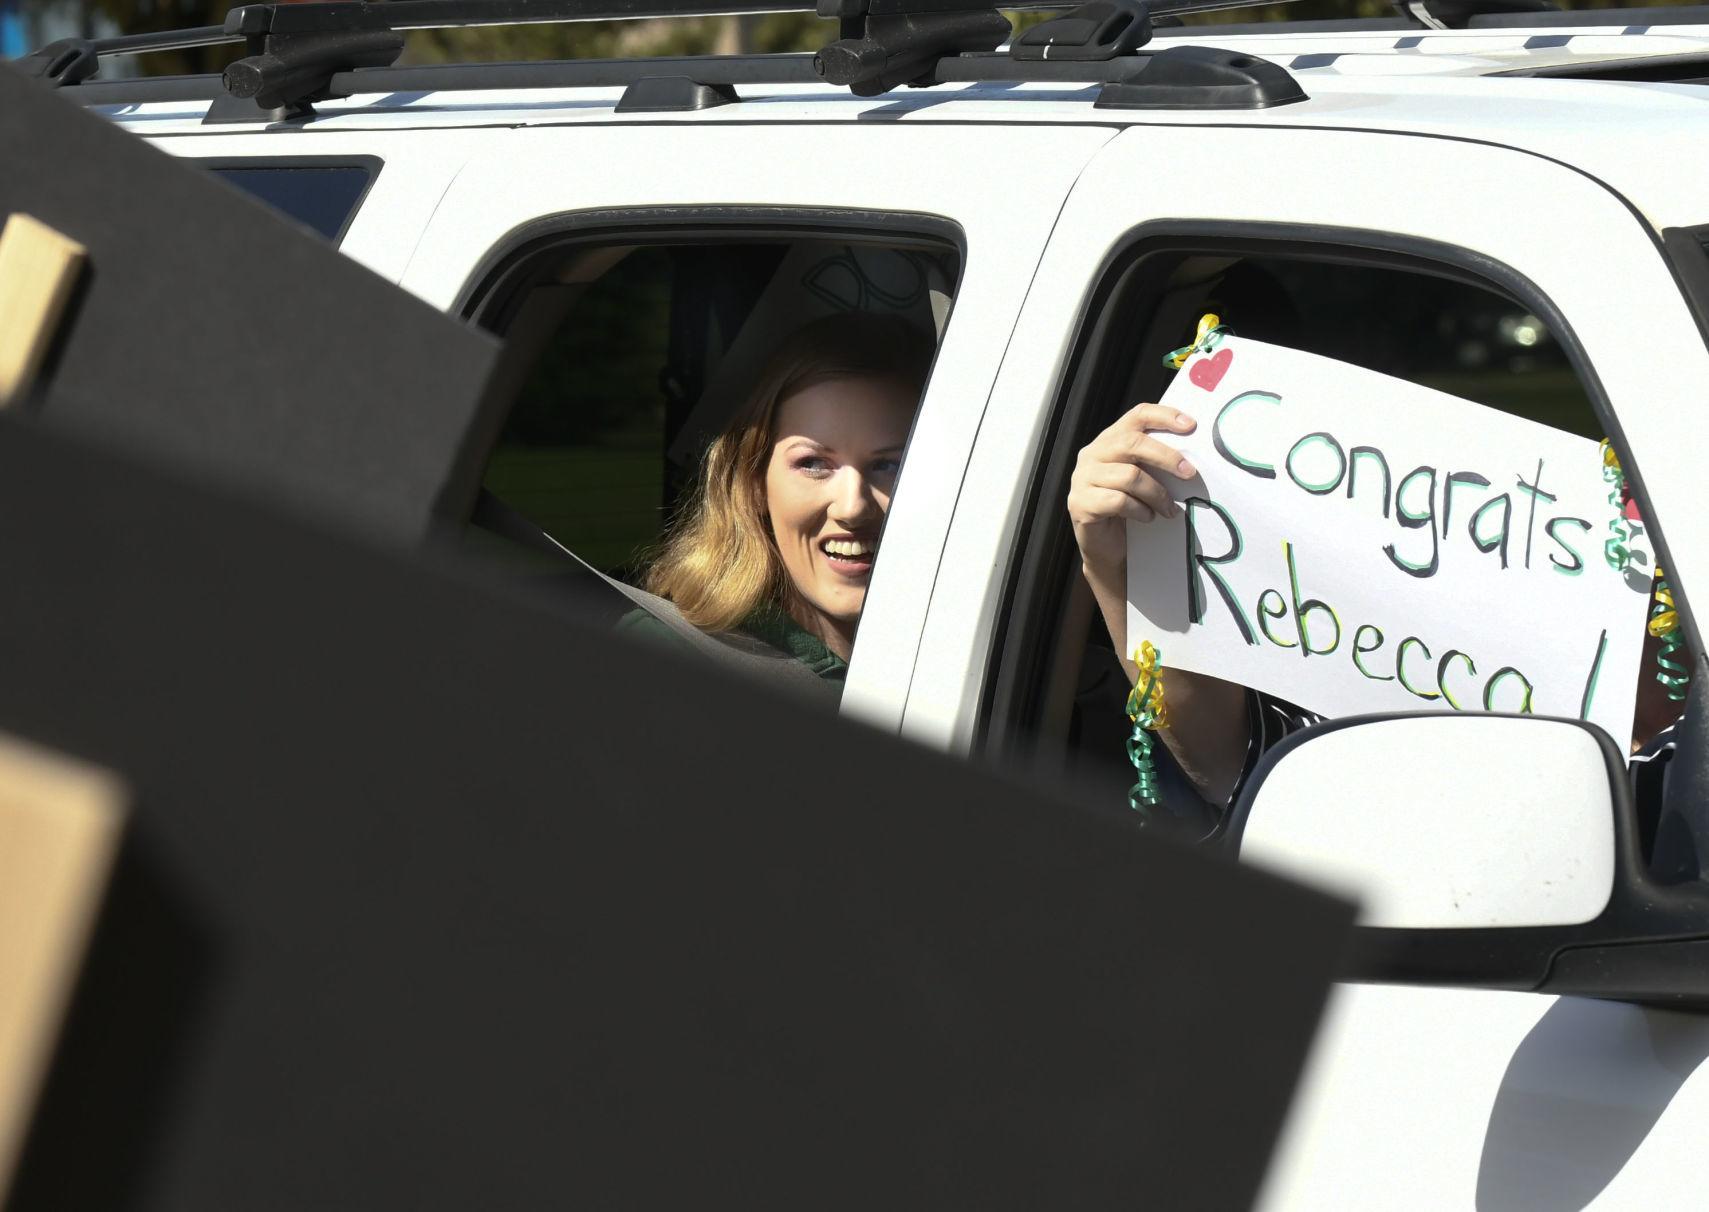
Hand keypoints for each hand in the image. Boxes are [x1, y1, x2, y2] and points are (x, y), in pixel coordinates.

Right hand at [1066, 402, 1197, 585]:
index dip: (1164, 416)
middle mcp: (1092, 454)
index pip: (1137, 416)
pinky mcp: (1080, 503)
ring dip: (1157, 494)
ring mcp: (1082, 478)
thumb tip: (1190, 456)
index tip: (1191, 426)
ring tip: (1169, 510)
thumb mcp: (1143, 478)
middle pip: (1132, 442)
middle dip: (1166, 457)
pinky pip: (1119, 501)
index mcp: (1109, 441)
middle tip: (1189, 473)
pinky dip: (1140, 510)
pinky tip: (1148, 517)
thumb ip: (1154, 461)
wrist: (1106, 548)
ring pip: (1129, 475)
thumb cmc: (1129, 509)